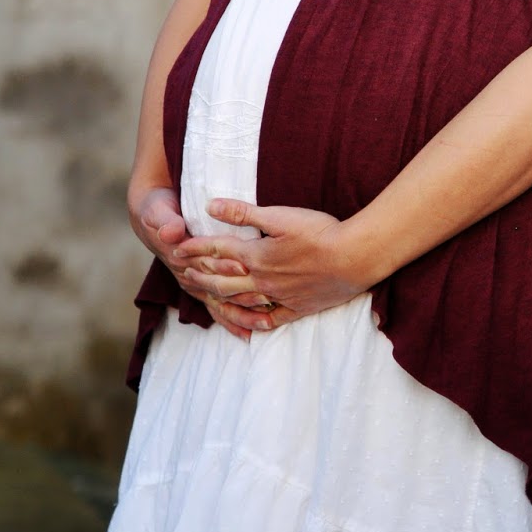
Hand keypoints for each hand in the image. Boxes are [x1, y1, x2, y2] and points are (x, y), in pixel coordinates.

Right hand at [130, 184, 252, 342]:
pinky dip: (231, 319)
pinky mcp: (201, 285)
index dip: (224, 265)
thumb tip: (172, 232)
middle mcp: (189, 274)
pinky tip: (249, 333)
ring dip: (241, 313)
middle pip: (219, 287)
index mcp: (181, 257)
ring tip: (265, 323)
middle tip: (267, 298)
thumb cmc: (157, 211)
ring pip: (220, 303)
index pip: (206, 263)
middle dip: (242, 294)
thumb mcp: (157, 212)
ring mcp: (196, 282)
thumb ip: (165, 222)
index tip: (244, 267)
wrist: (152, 216)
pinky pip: (216, 307)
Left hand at [170, 199, 369, 334]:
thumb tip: (211, 205)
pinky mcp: (298, 308)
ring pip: (242, 302)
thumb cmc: (319, 232)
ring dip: (221, 298)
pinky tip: (249, 325)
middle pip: (223, 280)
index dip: (196, 248)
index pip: (218, 251)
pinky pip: (270, 320)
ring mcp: (279, 297)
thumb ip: (244, 213)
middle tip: (184, 274)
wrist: (353, 258)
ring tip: (208, 296)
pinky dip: (255, 322)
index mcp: (256, 256)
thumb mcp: (280, 216)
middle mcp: (262, 281)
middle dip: (201, 276)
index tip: (177, 248)